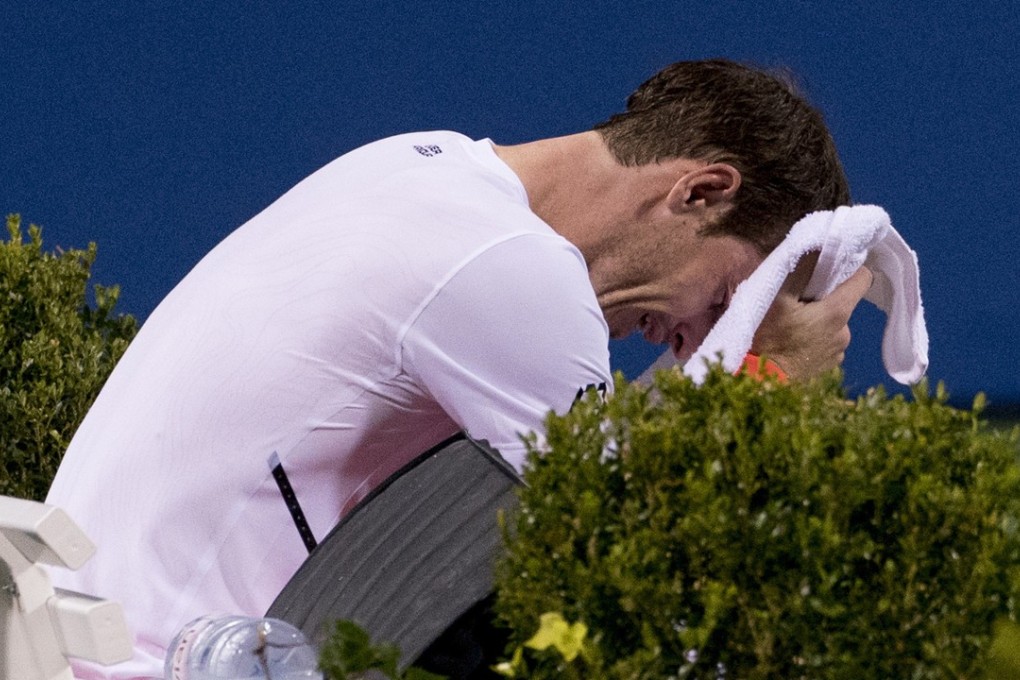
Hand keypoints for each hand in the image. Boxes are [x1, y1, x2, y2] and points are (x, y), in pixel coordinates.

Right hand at [751, 253, 872, 380]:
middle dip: (825, 299)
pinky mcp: (829, 367)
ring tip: (792, 327)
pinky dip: (816, 340)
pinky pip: (828, 344)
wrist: (761, 382)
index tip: (830, 269)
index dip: (850, 269)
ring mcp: (839, 352)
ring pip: (834, 325)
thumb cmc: (768, 337)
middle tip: (797, 304)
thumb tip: (821, 244)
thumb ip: (801, 270)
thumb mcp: (778, 298)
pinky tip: (795, 344)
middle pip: (844, 303)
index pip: (863, 279)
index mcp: (837, 311)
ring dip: (819, 321)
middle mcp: (845, 332)